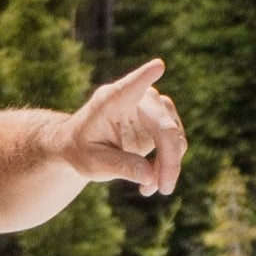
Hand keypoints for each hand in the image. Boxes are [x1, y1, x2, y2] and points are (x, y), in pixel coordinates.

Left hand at [52, 58, 187, 195]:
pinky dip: (168, 165)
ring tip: (149, 189)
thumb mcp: (93, 163)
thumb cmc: (81, 150)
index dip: (144, 77)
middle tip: (165, 188)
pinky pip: (175, 143)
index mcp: (110, 101)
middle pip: (164, 125)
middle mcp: (136, 98)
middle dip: (169, 158)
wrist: (80, 146)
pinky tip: (150, 183)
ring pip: (174, 135)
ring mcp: (151, 107)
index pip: (130, 87)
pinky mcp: (160, 121)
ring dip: (168, 165)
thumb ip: (120, 166)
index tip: (157, 66)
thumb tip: (149, 176)